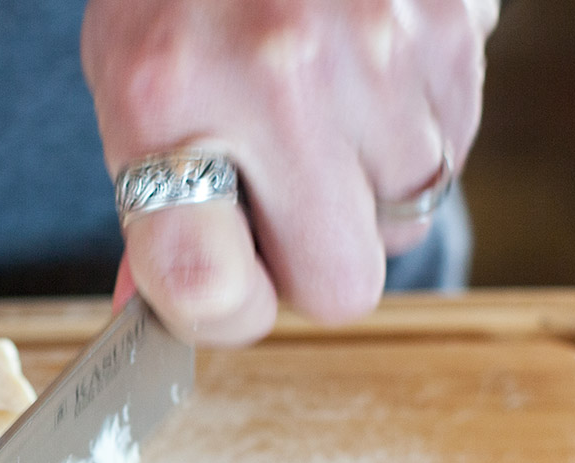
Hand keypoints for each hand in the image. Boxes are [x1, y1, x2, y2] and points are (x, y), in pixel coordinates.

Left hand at [84, 0, 497, 343]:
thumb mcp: (124, 95)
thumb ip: (147, 215)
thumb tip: (147, 320)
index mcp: (167, 105)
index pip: (213, 293)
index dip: (224, 316)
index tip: (223, 291)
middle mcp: (277, 80)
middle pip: (341, 285)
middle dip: (310, 268)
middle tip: (278, 213)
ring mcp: (375, 48)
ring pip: (407, 218)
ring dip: (364, 199)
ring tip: (317, 129)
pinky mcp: (448, 22)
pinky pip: (451, 147)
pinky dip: (407, 141)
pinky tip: (360, 91)